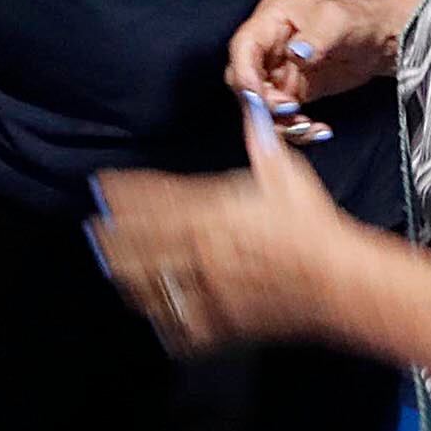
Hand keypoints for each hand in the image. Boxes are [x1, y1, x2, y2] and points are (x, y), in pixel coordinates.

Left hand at [89, 98, 397, 355]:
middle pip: (142, 243)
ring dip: (130, 274)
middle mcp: (202, 248)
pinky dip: (167, 319)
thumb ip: (259, 142)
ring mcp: (208, 286)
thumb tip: (251, 106)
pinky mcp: (223, 319)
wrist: (337, 279)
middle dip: (114, 236)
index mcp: (213, 210)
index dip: (125, 193)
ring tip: (113, 268)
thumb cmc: (312, 225)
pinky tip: (155, 312)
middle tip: (93, 231)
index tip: (101, 187)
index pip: (156, 198)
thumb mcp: (285, 174)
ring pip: (154, 283)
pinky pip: (183, 323)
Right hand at [225, 0, 419, 141]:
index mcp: (271, 19)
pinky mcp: (294, 91)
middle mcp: (269, 45)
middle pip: (245, 79)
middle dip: (262, 102)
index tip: (258, 98)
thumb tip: (296, 53)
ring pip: (261, 103)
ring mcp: (280, 70)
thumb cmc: (361, 18)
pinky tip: (316, 130)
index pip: (243, 47)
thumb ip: (316, 38)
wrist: (385, 38)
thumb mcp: (338, 22)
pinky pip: (282, 115)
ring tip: (307, 126)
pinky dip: (295, 127)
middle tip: (289, 111)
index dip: (244, 73)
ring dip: (279, 120)